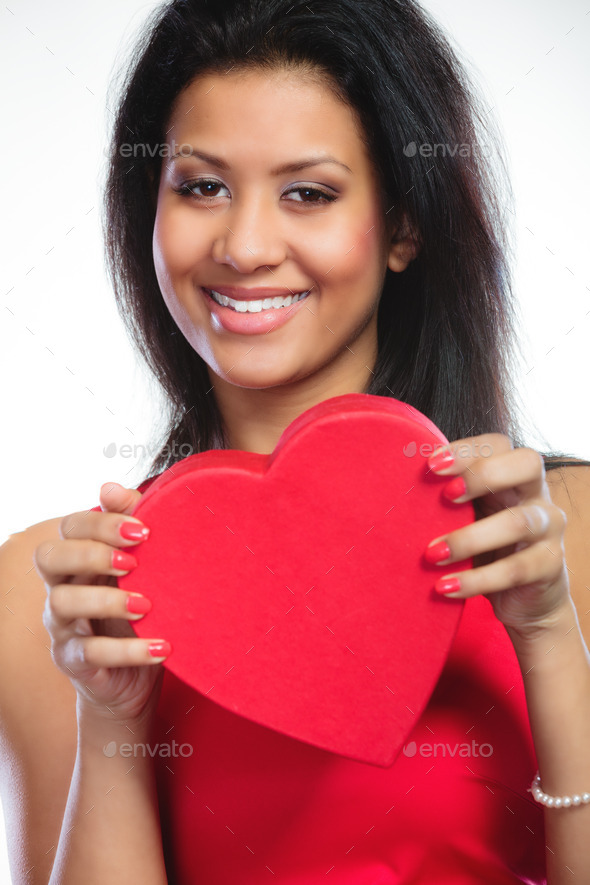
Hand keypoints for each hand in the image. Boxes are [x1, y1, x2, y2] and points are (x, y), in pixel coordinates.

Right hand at [34, 482, 169, 725]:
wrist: (135, 678)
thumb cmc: (139, 612)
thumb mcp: (144, 568)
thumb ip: (131, 527)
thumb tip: (112, 486)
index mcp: (78, 559)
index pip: (69, 527)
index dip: (100, 522)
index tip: (144, 529)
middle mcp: (61, 588)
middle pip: (48, 556)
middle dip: (90, 553)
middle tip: (134, 562)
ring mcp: (62, 626)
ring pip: (63, 602)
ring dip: (107, 600)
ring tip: (147, 604)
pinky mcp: (74, 662)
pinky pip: (91, 653)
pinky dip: (128, 649)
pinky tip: (162, 646)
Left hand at [424, 434, 569, 638]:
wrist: (527, 600)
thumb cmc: (488, 548)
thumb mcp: (470, 517)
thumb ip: (448, 498)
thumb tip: (391, 481)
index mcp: (515, 475)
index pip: (500, 444)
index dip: (467, 449)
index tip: (430, 465)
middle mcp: (538, 495)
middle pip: (528, 464)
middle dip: (482, 475)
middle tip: (445, 496)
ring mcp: (549, 529)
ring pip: (518, 522)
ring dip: (468, 538)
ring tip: (431, 554)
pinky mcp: (549, 566)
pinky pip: (515, 570)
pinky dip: (476, 580)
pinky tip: (444, 587)